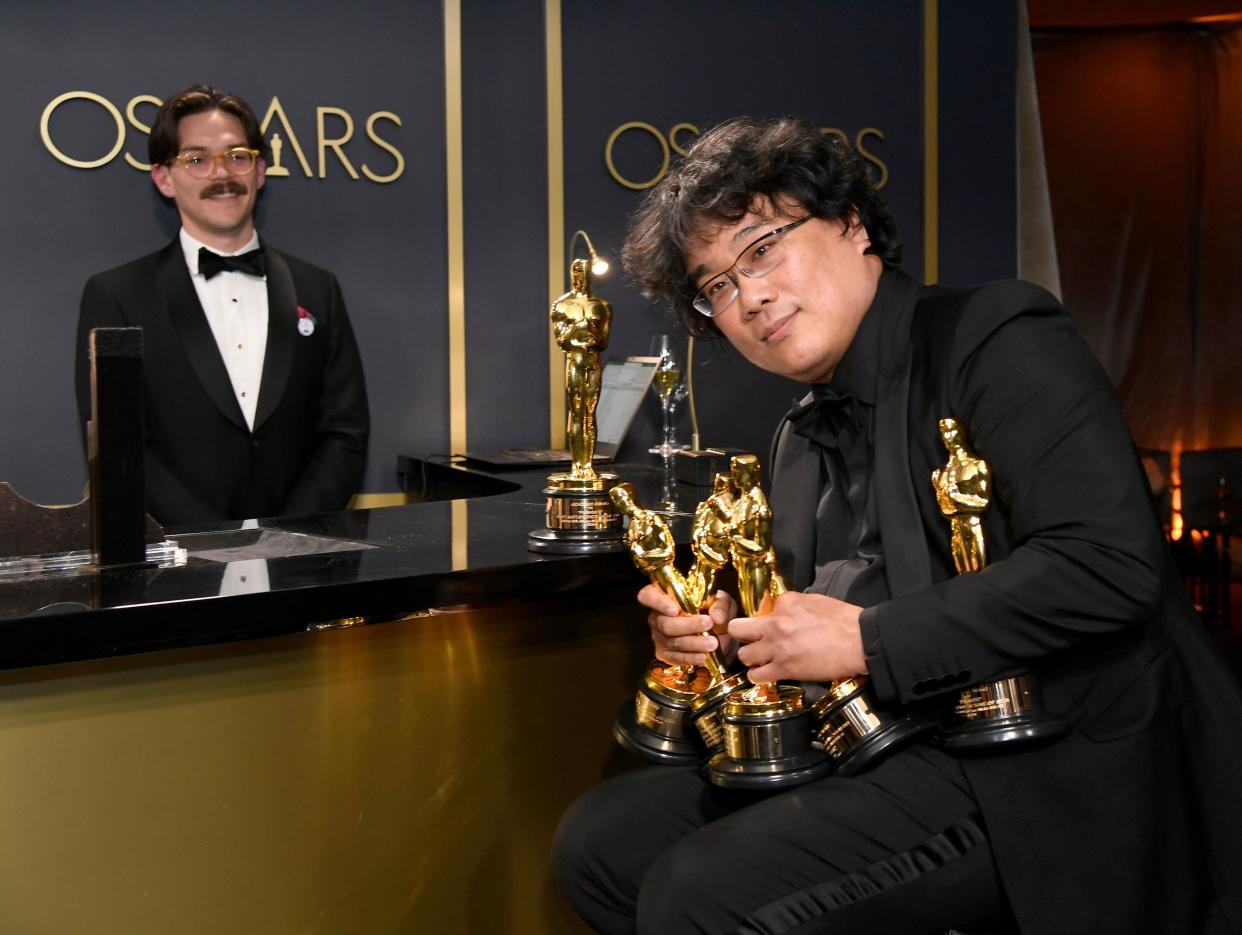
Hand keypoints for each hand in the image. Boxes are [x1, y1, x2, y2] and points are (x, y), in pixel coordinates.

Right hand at [637, 584, 737, 666]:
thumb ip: (720, 605)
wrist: (718, 632)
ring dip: (693, 643)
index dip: (658, 602)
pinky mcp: (665, 653)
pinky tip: (702, 657)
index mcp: (664, 596)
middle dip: (688, 625)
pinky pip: (674, 657)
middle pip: (664, 622)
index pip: (648, 595)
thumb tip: (717, 618)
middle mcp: (657, 616)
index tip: (675, 610)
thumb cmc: (713, 610)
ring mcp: (658, 636)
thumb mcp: (721, 601)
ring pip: (671, 641)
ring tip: (712, 643)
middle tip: (708, 624)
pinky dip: (689, 657)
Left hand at [728, 591, 866, 683]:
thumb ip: (792, 605)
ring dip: (750, 658)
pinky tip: (764, 674)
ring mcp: (777, 648)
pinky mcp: (785, 669)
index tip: (764, 626)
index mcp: (785, 603)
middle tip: (750, 641)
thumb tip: (780, 611)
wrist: (860, 641)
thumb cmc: (843, 620)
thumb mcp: (814, 601)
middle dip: (741, 636)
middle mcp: (775, 624)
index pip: (759, 609)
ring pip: (743, 655)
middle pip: (737, 630)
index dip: (760, 620)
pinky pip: (756, 676)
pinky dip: (758, 676)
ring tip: (760, 659)